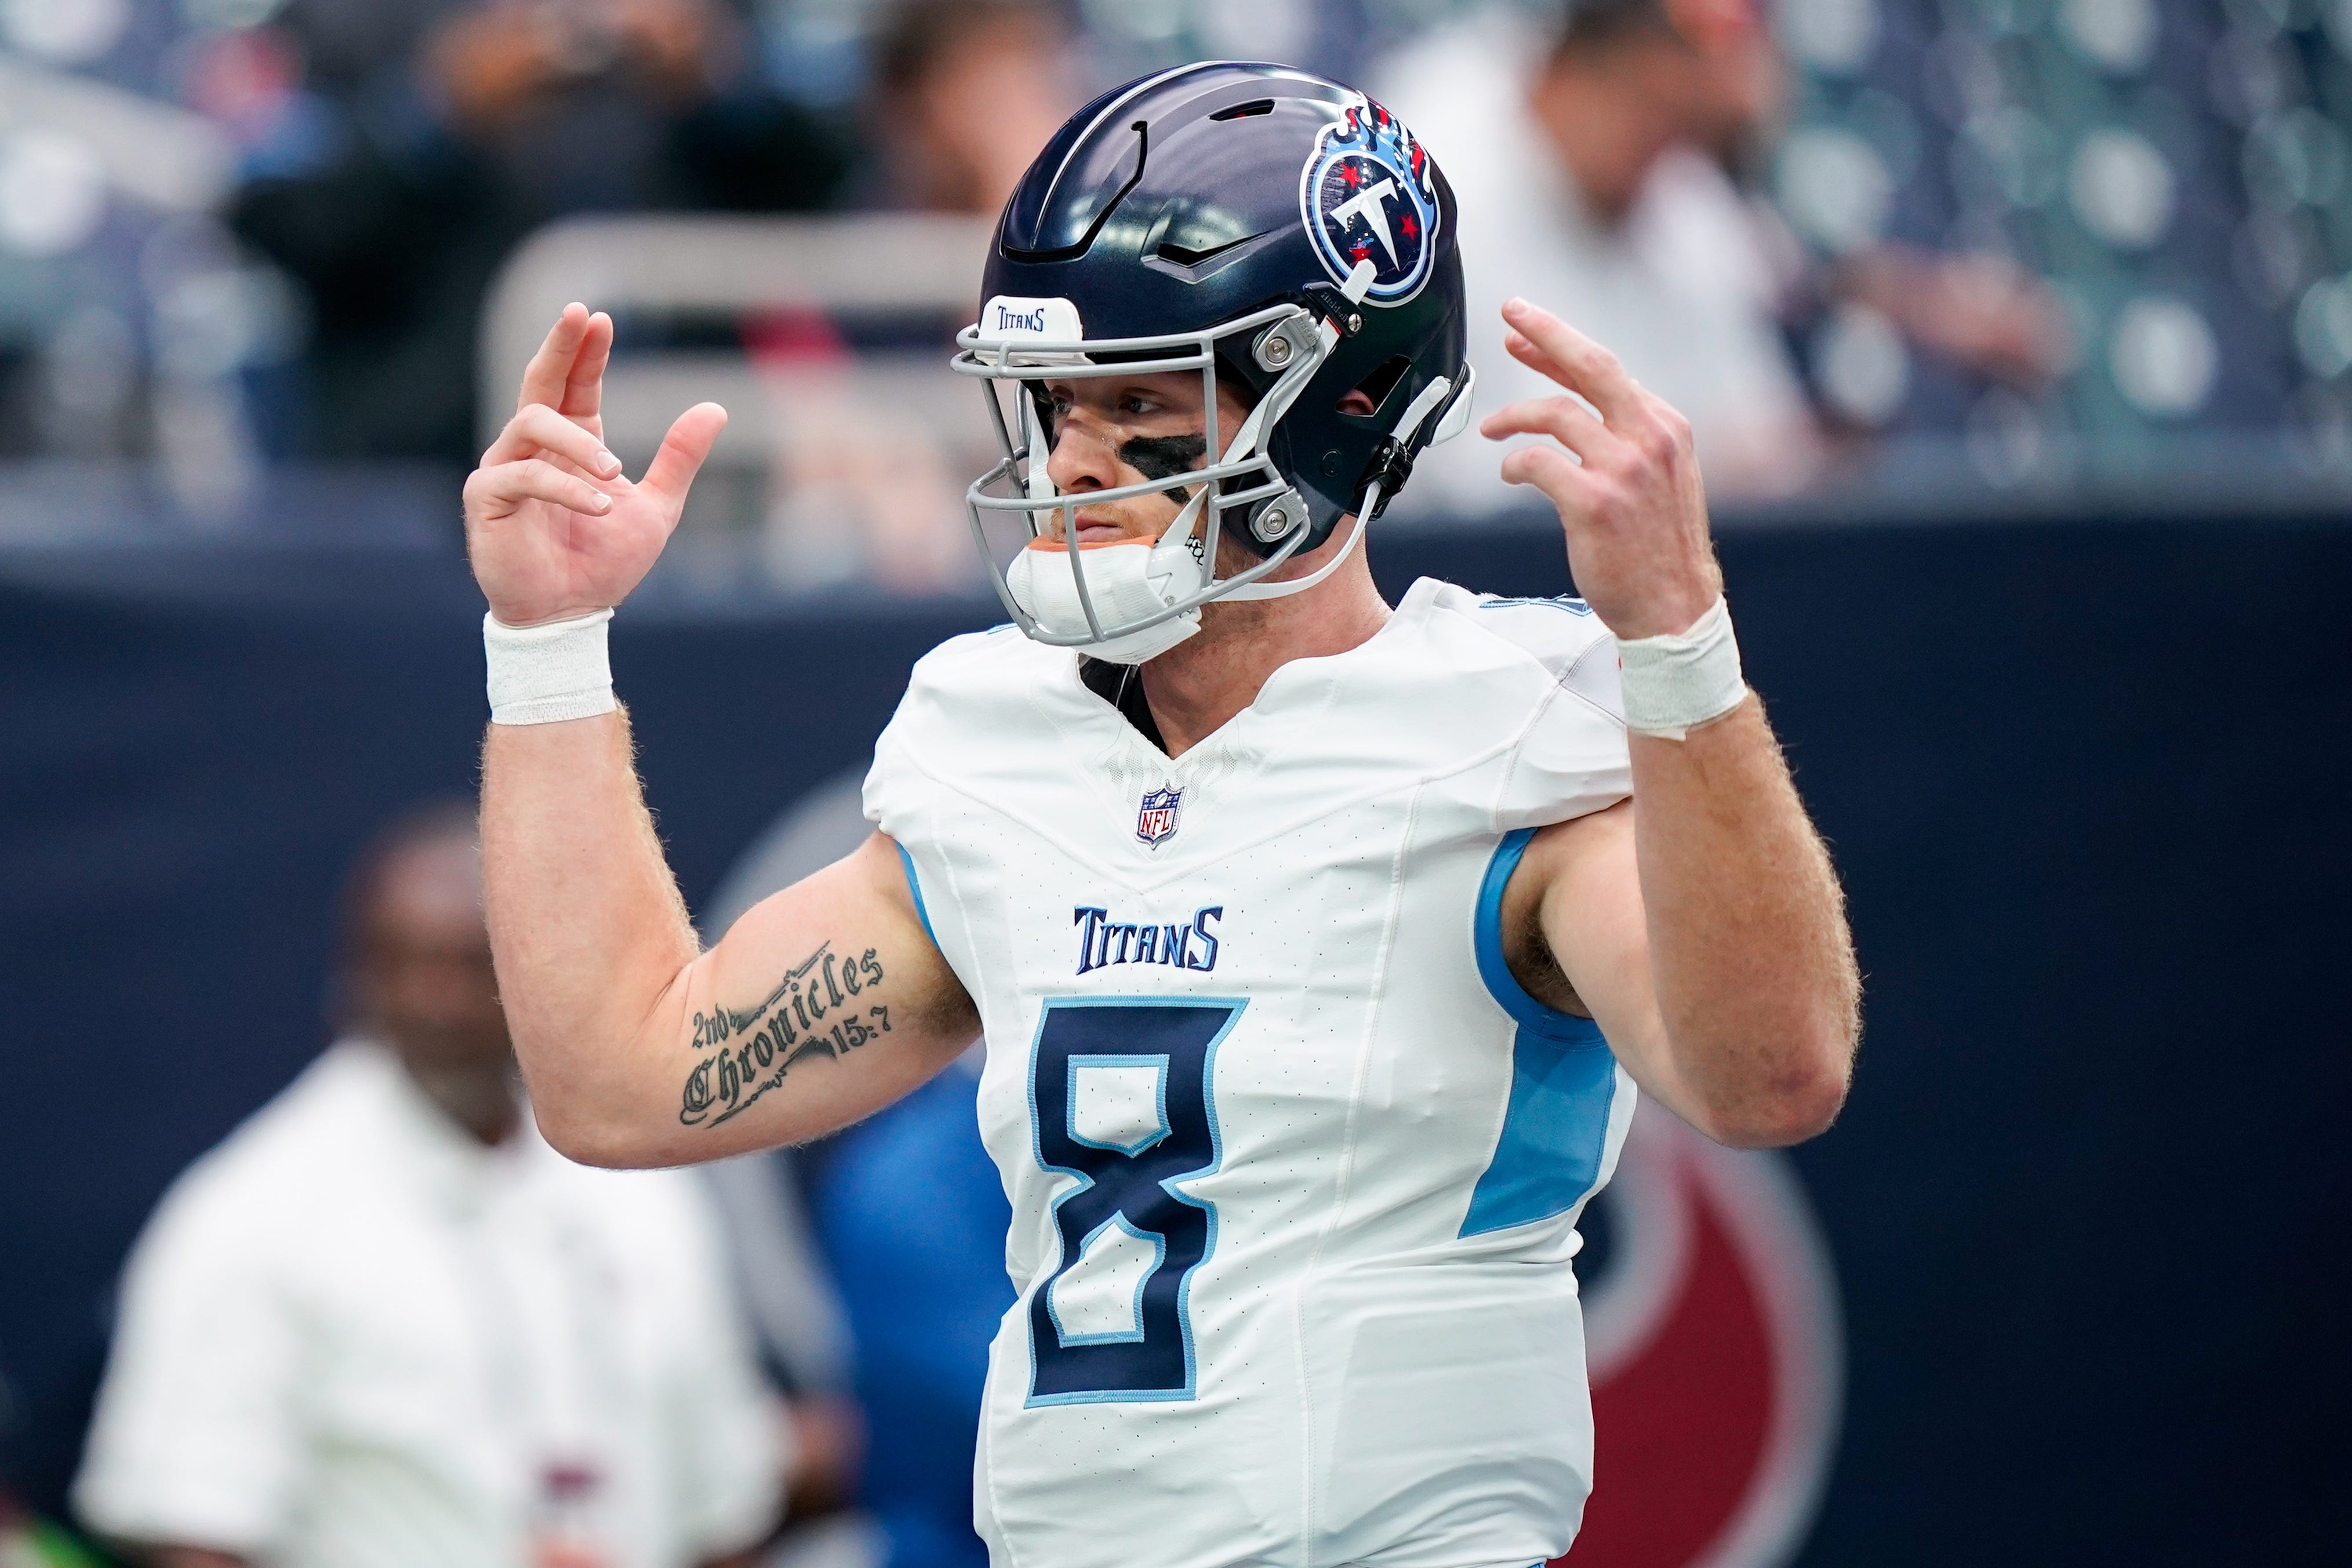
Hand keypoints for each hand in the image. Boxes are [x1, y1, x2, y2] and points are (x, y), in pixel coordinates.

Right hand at [464, 304, 726, 626]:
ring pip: (531, 424)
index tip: (600, 318)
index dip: (585, 352)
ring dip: (578, 443)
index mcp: (571, 445)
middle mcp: (532, 448)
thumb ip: (679, 458)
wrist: (572, 615)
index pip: (574, 385)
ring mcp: (504, 470)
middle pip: (540, 383)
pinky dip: (565, 486)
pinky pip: (524, 476)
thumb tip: (715, 407)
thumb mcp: (656, 507)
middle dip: (560, 347)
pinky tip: (600, 506)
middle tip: (580, 314)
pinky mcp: (486, 499)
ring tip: (615, 474)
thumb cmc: (605, 563)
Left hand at [1480, 298, 1720, 639]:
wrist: (1675, 609)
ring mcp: (1624, 469)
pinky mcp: (1595, 503)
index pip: (1605, 371)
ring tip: (1495, 431)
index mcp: (1665, 427)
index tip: (1525, 328)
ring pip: (1555, 414)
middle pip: (1590, 365)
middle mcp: (1650, 439)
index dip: (1559, 345)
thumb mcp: (1659, 477)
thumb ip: (1626, 438)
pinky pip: (1539, 463)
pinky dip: (1517, 463)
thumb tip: (1575, 406)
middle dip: (1545, 331)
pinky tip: (1512, 473)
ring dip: (1514, 417)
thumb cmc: (1658, 548)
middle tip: (1510, 313)